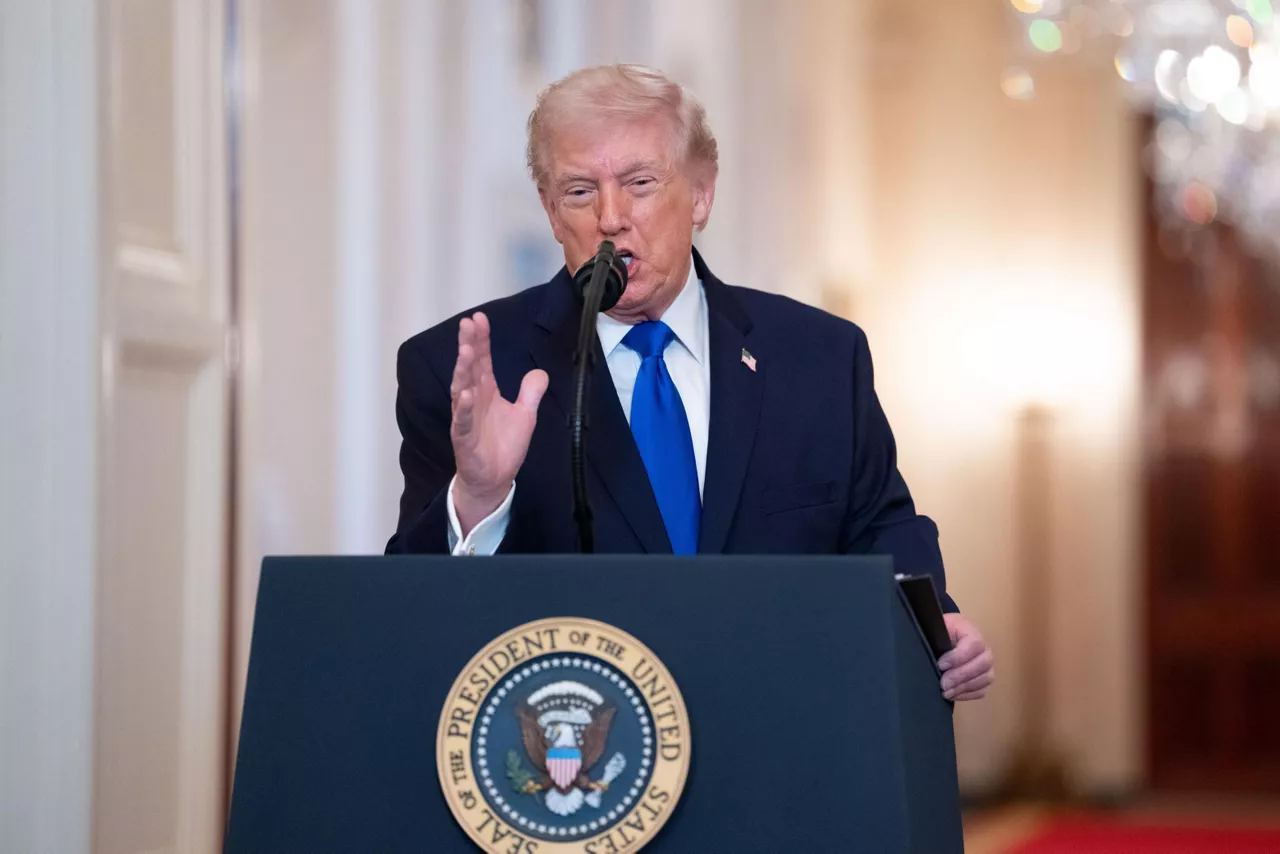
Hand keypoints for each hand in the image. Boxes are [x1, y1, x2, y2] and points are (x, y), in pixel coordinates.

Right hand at [450, 312, 547, 534]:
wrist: (494, 478)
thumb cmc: (504, 445)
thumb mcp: (525, 415)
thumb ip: (530, 392)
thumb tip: (539, 372)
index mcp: (486, 391)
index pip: (483, 360)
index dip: (482, 340)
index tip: (480, 319)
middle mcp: (473, 399)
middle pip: (469, 368)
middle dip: (469, 345)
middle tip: (468, 324)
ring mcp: (465, 417)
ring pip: (461, 388)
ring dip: (462, 370)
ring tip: (465, 350)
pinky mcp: (463, 437)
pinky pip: (461, 420)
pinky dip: (463, 407)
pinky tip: (465, 393)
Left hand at [938, 614, 993, 700]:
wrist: (937, 641)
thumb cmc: (935, 634)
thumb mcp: (933, 630)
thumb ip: (933, 637)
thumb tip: (928, 650)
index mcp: (969, 630)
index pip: (974, 643)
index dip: (959, 657)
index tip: (941, 665)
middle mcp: (983, 648)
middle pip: (984, 663)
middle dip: (962, 675)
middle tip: (943, 683)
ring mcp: (985, 665)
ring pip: (986, 678)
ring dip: (965, 687)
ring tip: (946, 691)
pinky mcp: (983, 680)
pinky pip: (982, 690)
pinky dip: (967, 694)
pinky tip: (952, 694)